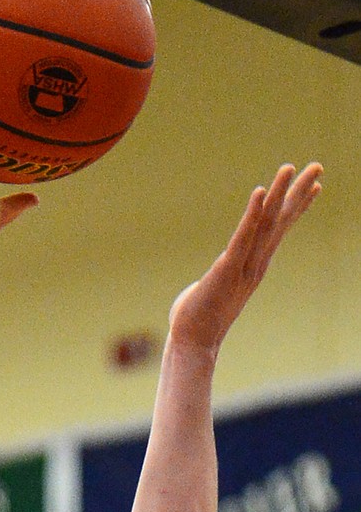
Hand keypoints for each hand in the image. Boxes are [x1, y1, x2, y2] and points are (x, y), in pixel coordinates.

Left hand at [168, 163, 321, 354]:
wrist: (192, 344)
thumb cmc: (196, 320)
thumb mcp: (211, 291)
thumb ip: (215, 279)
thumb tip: (206, 284)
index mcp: (253, 266)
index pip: (277, 231)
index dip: (295, 208)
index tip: (314, 187)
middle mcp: (255, 263)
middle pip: (280, 221)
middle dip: (298, 193)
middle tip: (318, 166)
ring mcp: (244, 266)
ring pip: (266, 224)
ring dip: (279, 194)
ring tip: (292, 168)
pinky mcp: (227, 269)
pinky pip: (242, 237)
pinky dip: (251, 214)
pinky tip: (260, 192)